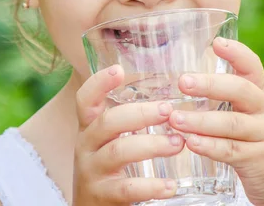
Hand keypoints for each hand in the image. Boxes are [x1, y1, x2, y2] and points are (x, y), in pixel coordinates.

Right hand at [73, 65, 184, 205]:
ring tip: (179, 143)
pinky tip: (171, 185)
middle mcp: (86, 146)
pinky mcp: (102, 196)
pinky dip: (151, 186)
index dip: (98, 83)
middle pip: (108, 122)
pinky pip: (127, 188)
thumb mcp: (109, 141)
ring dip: (152, 145)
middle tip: (169, 110)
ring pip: (119, 152)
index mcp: (89, 128)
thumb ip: (128, 122)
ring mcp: (92, 171)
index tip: (118, 70)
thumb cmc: (108, 169)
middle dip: (140, 113)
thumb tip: (169, 100)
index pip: (85, 100)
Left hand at [168, 38, 263, 205]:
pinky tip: (191, 143)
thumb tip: (184, 82)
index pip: (252, 67)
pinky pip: (232, 151)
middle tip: (183, 82)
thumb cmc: (260, 141)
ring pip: (232, 123)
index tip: (217, 43)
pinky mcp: (259, 160)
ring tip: (175, 118)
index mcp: (259, 95)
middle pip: (240, 90)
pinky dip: (210, 147)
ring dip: (201, 121)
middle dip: (210, 85)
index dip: (237, 53)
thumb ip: (226, 99)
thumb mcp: (251, 114)